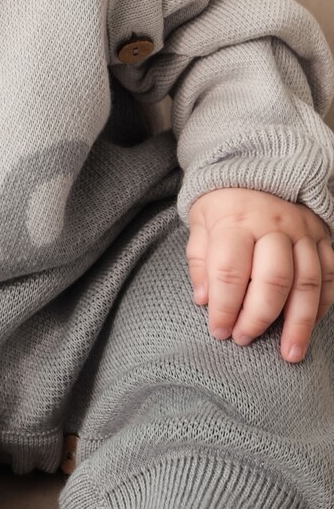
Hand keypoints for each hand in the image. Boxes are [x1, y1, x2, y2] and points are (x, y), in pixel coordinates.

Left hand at [187, 187, 333, 362]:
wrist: (256, 168)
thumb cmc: (223, 202)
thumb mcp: (200, 221)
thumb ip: (200, 261)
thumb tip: (204, 300)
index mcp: (236, 220)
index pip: (230, 270)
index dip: (224, 306)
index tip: (218, 330)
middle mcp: (273, 225)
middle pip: (273, 279)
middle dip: (259, 317)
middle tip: (245, 339)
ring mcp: (303, 231)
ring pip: (307, 282)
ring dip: (300, 323)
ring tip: (290, 353)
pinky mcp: (324, 237)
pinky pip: (330, 275)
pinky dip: (323, 304)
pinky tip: (310, 325)